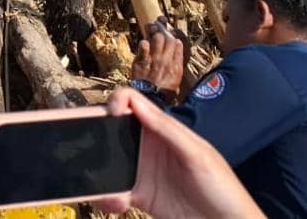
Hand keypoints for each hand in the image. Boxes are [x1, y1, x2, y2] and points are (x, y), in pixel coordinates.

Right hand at [90, 88, 264, 218]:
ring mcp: (141, 171)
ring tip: (101, 186)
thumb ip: (167, 130)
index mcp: (162, 129)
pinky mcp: (139, 196)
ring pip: (107, 162)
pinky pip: (113, 191)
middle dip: (95, 134)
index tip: (110, 115)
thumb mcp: (198, 155)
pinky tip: (115, 204)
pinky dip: (107, 196)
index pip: (131, 104)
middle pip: (111, 130)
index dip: (115, 102)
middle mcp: (147, 146)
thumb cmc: (223, 189)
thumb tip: (134, 103)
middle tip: (82, 145)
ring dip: (98, 171)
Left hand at [131, 19, 184, 99]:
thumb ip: (176, 65)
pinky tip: (144, 44)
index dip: (173, 37)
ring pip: (157, 39)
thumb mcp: (176, 80)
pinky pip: (144, 46)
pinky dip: (144, 44)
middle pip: (168, 39)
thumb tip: (177, 47)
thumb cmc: (163, 92)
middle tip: (159, 29)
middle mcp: (167, 61)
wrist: (150, 99)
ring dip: (154, 34)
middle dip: (163, 32)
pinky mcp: (141, 61)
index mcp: (176, 66)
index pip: (177, 44)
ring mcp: (154, 60)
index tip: (170, 35)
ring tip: (152, 33)